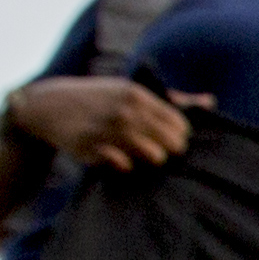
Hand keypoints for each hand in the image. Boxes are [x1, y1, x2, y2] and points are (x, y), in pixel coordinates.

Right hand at [8, 79, 204, 170]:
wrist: (47, 105)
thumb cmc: (98, 99)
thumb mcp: (131, 91)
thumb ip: (171, 100)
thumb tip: (211, 102)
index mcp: (138, 95)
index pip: (181, 126)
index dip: (178, 139)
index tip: (167, 141)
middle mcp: (125, 111)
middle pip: (172, 145)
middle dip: (169, 152)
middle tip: (155, 152)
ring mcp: (107, 130)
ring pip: (154, 158)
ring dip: (149, 162)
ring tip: (138, 157)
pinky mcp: (90, 148)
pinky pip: (124, 167)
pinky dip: (125, 167)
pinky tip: (118, 161)